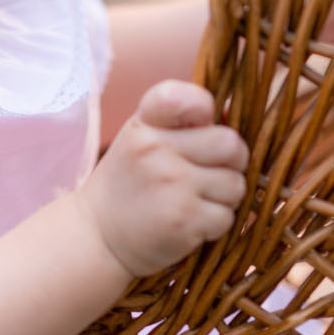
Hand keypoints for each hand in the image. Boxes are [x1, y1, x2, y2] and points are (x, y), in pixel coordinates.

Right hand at [77, 80, 248, 276]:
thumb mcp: (142, 140)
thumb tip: (233, 113)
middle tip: (209, 174)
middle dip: (231, 163)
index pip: (189, 98)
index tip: (201, 124)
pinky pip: (228, 216)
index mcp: (145, 122)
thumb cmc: (131, 183)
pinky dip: (215, 224)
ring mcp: (171, 183)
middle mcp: (156, 148)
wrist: (98, 236)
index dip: (206, 109)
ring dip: (225, 198)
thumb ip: (182, 124)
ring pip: (235, 184)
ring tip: (195, 201)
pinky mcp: (183, 219)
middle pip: (231, 144)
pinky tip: (190, 223)